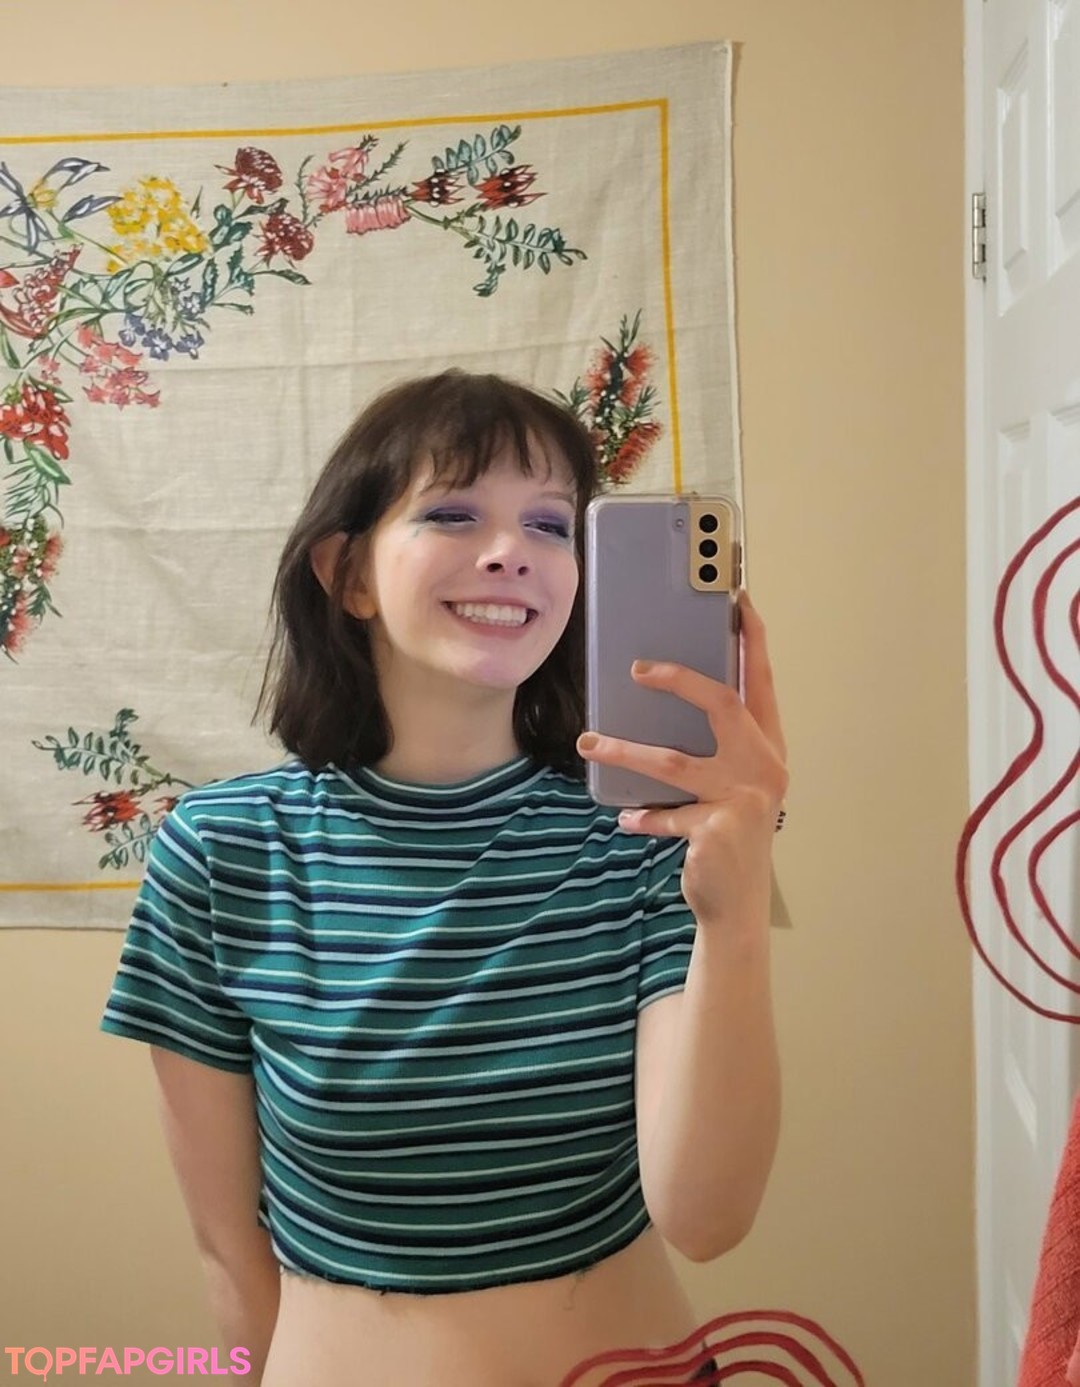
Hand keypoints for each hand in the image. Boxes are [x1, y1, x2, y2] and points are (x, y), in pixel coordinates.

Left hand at [576, 590, 787, 929]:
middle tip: (636, 669)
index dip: (752, 640)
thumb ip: (713, 748)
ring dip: (625, 750)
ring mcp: (742, 799)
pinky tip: (626, 817)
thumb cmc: (730, 834)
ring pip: (673, 761)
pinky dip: (643, 815)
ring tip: (589, 742)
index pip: (761, 682)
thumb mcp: (731, 785)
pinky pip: (665, 814)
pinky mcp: (715, 829)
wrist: (736, 904)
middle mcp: (763, 767)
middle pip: (722, 704)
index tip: (738, 601)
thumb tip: (658, 701)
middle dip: (679, 680)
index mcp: (768, 748)